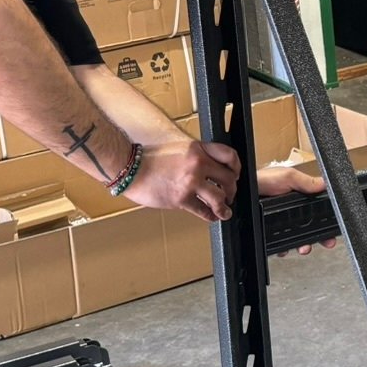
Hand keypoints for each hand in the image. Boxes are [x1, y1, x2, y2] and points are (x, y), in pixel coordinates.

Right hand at [125, 139, 242, 221]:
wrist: (129, 168)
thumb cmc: (148, 159)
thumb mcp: (177, 148)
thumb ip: (194, 156)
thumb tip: (206, 168)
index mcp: (197, 149)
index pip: (229, 155)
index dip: (236, 167)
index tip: (235, 174)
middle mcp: (198, 164)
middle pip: (228, 178)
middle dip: (232, 190)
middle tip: (229, 196)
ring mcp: (190, 182)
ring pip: (220, 197)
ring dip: (225, 207)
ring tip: (225, 211)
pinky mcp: (181, 198)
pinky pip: (203, 210)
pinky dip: (210, 216)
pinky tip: (211, 217)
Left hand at [258, 162, 337, 252]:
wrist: (240, 191)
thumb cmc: (261, 180)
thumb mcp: (288, 176)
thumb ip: (306, 182)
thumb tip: (325, 184)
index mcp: (299, 197)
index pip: (317, 210)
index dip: (326, 220)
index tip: (333, 229)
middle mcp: (290, 211)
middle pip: (310, 227)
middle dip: (318, 236)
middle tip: (326, 242)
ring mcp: (281, 222)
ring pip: (296, 237)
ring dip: (302, 244)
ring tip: (304, 247)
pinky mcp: (270, 231)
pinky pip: (280, 243)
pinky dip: (284, 248)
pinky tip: (285, 248)